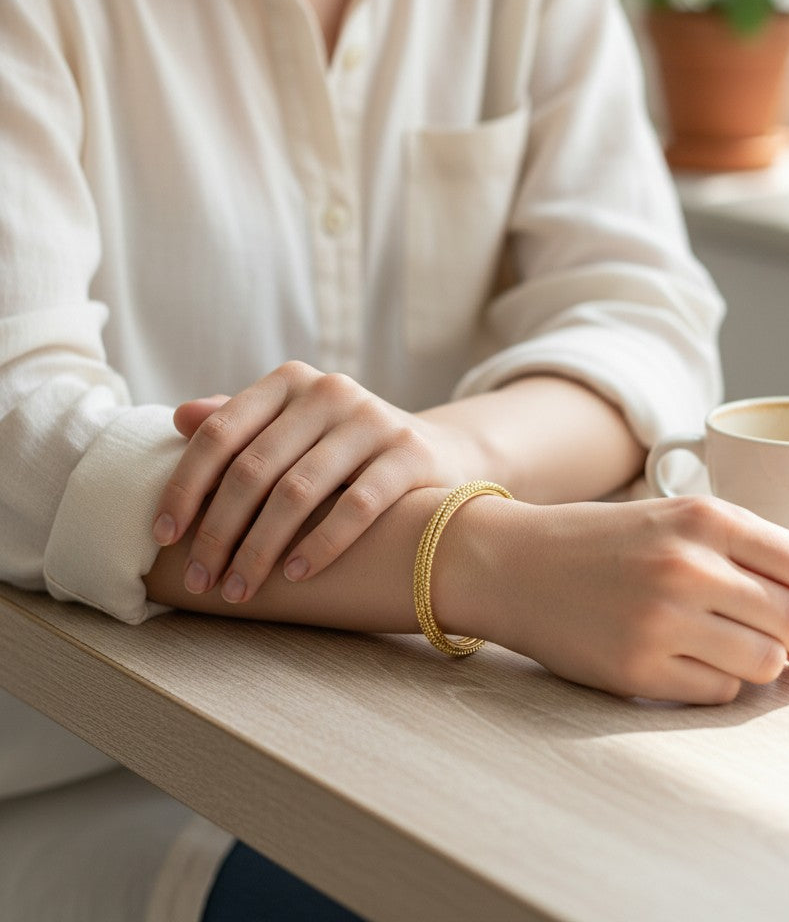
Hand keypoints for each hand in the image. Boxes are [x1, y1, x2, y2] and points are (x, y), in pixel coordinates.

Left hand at [152, 361, 481, 603]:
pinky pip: (355, 506)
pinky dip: (320, 545)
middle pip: (254, 468)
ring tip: (239, 590)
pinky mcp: (408, 453)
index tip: (164, 535)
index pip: (220, 432)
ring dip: (260, 549)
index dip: (186, 485)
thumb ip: (240, 424)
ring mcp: (371, 419)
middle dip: (219, 531)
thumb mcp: (292, 428)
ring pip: (298, 492)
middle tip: (200, 580)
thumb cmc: (345, 450)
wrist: (441, 453)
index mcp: (289, 382)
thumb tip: (179, 418)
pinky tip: (295, 576)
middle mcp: (328, 391)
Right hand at [482, 493, 788, 703]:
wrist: (513, 564)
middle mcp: (687, 566)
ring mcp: (661, 621)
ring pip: (767, 666)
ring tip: (731, 649)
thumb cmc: (603, 543)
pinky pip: (719, 693)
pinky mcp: (637, 670)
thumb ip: (744, 550)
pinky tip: (687, 661)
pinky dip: (717, 683)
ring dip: (763, 665)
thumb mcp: (674, 519)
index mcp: (704, 518)